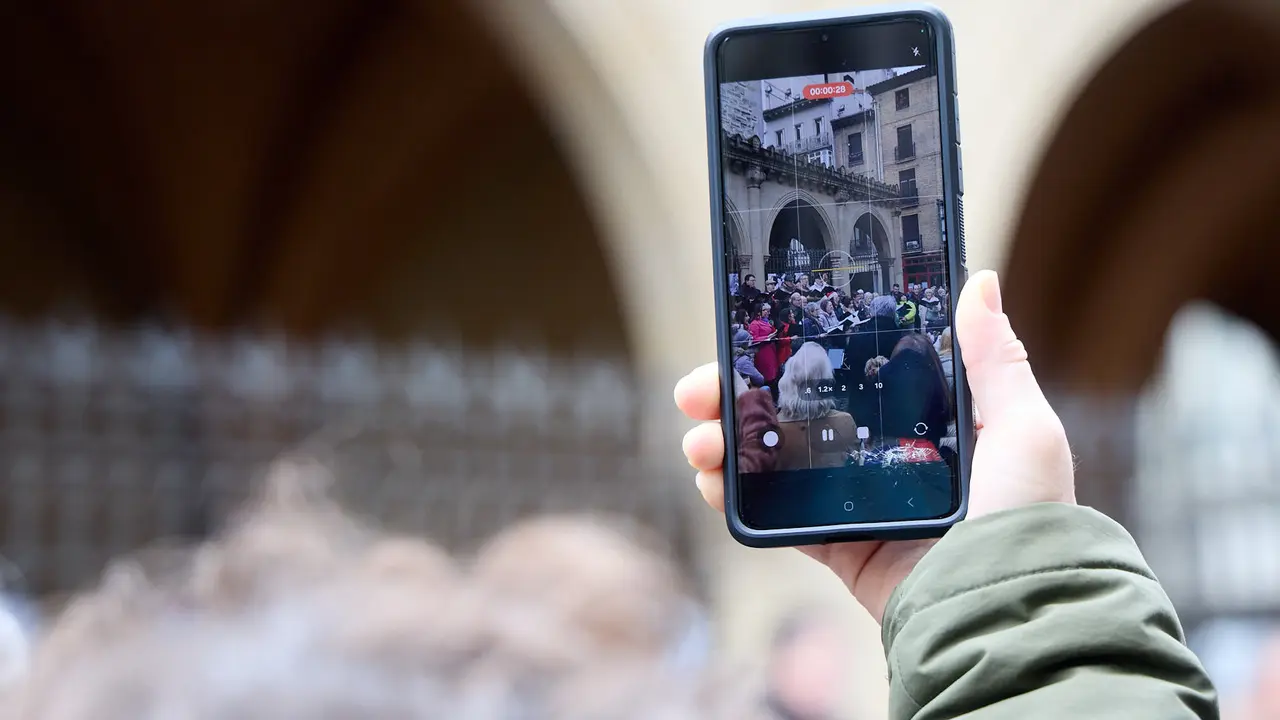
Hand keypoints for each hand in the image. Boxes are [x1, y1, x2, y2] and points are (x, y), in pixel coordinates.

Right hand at [675, 270, 1074, 621]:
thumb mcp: (1023, 428)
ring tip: (698, 438)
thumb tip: (980, 282)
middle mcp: (887, 459)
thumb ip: (995, 360)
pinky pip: (780, 520)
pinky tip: (712, 480)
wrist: (1004, 610)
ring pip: (777, 463)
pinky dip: (739, 499)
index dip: (798, 354)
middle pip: (798, 415)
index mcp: (927, 423)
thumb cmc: (1026, 517)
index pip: (849, 375)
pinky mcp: (842, 549)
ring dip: (728, 444)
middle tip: (699, 390)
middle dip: (739, 397)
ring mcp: (859, 505)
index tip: (753, 335)